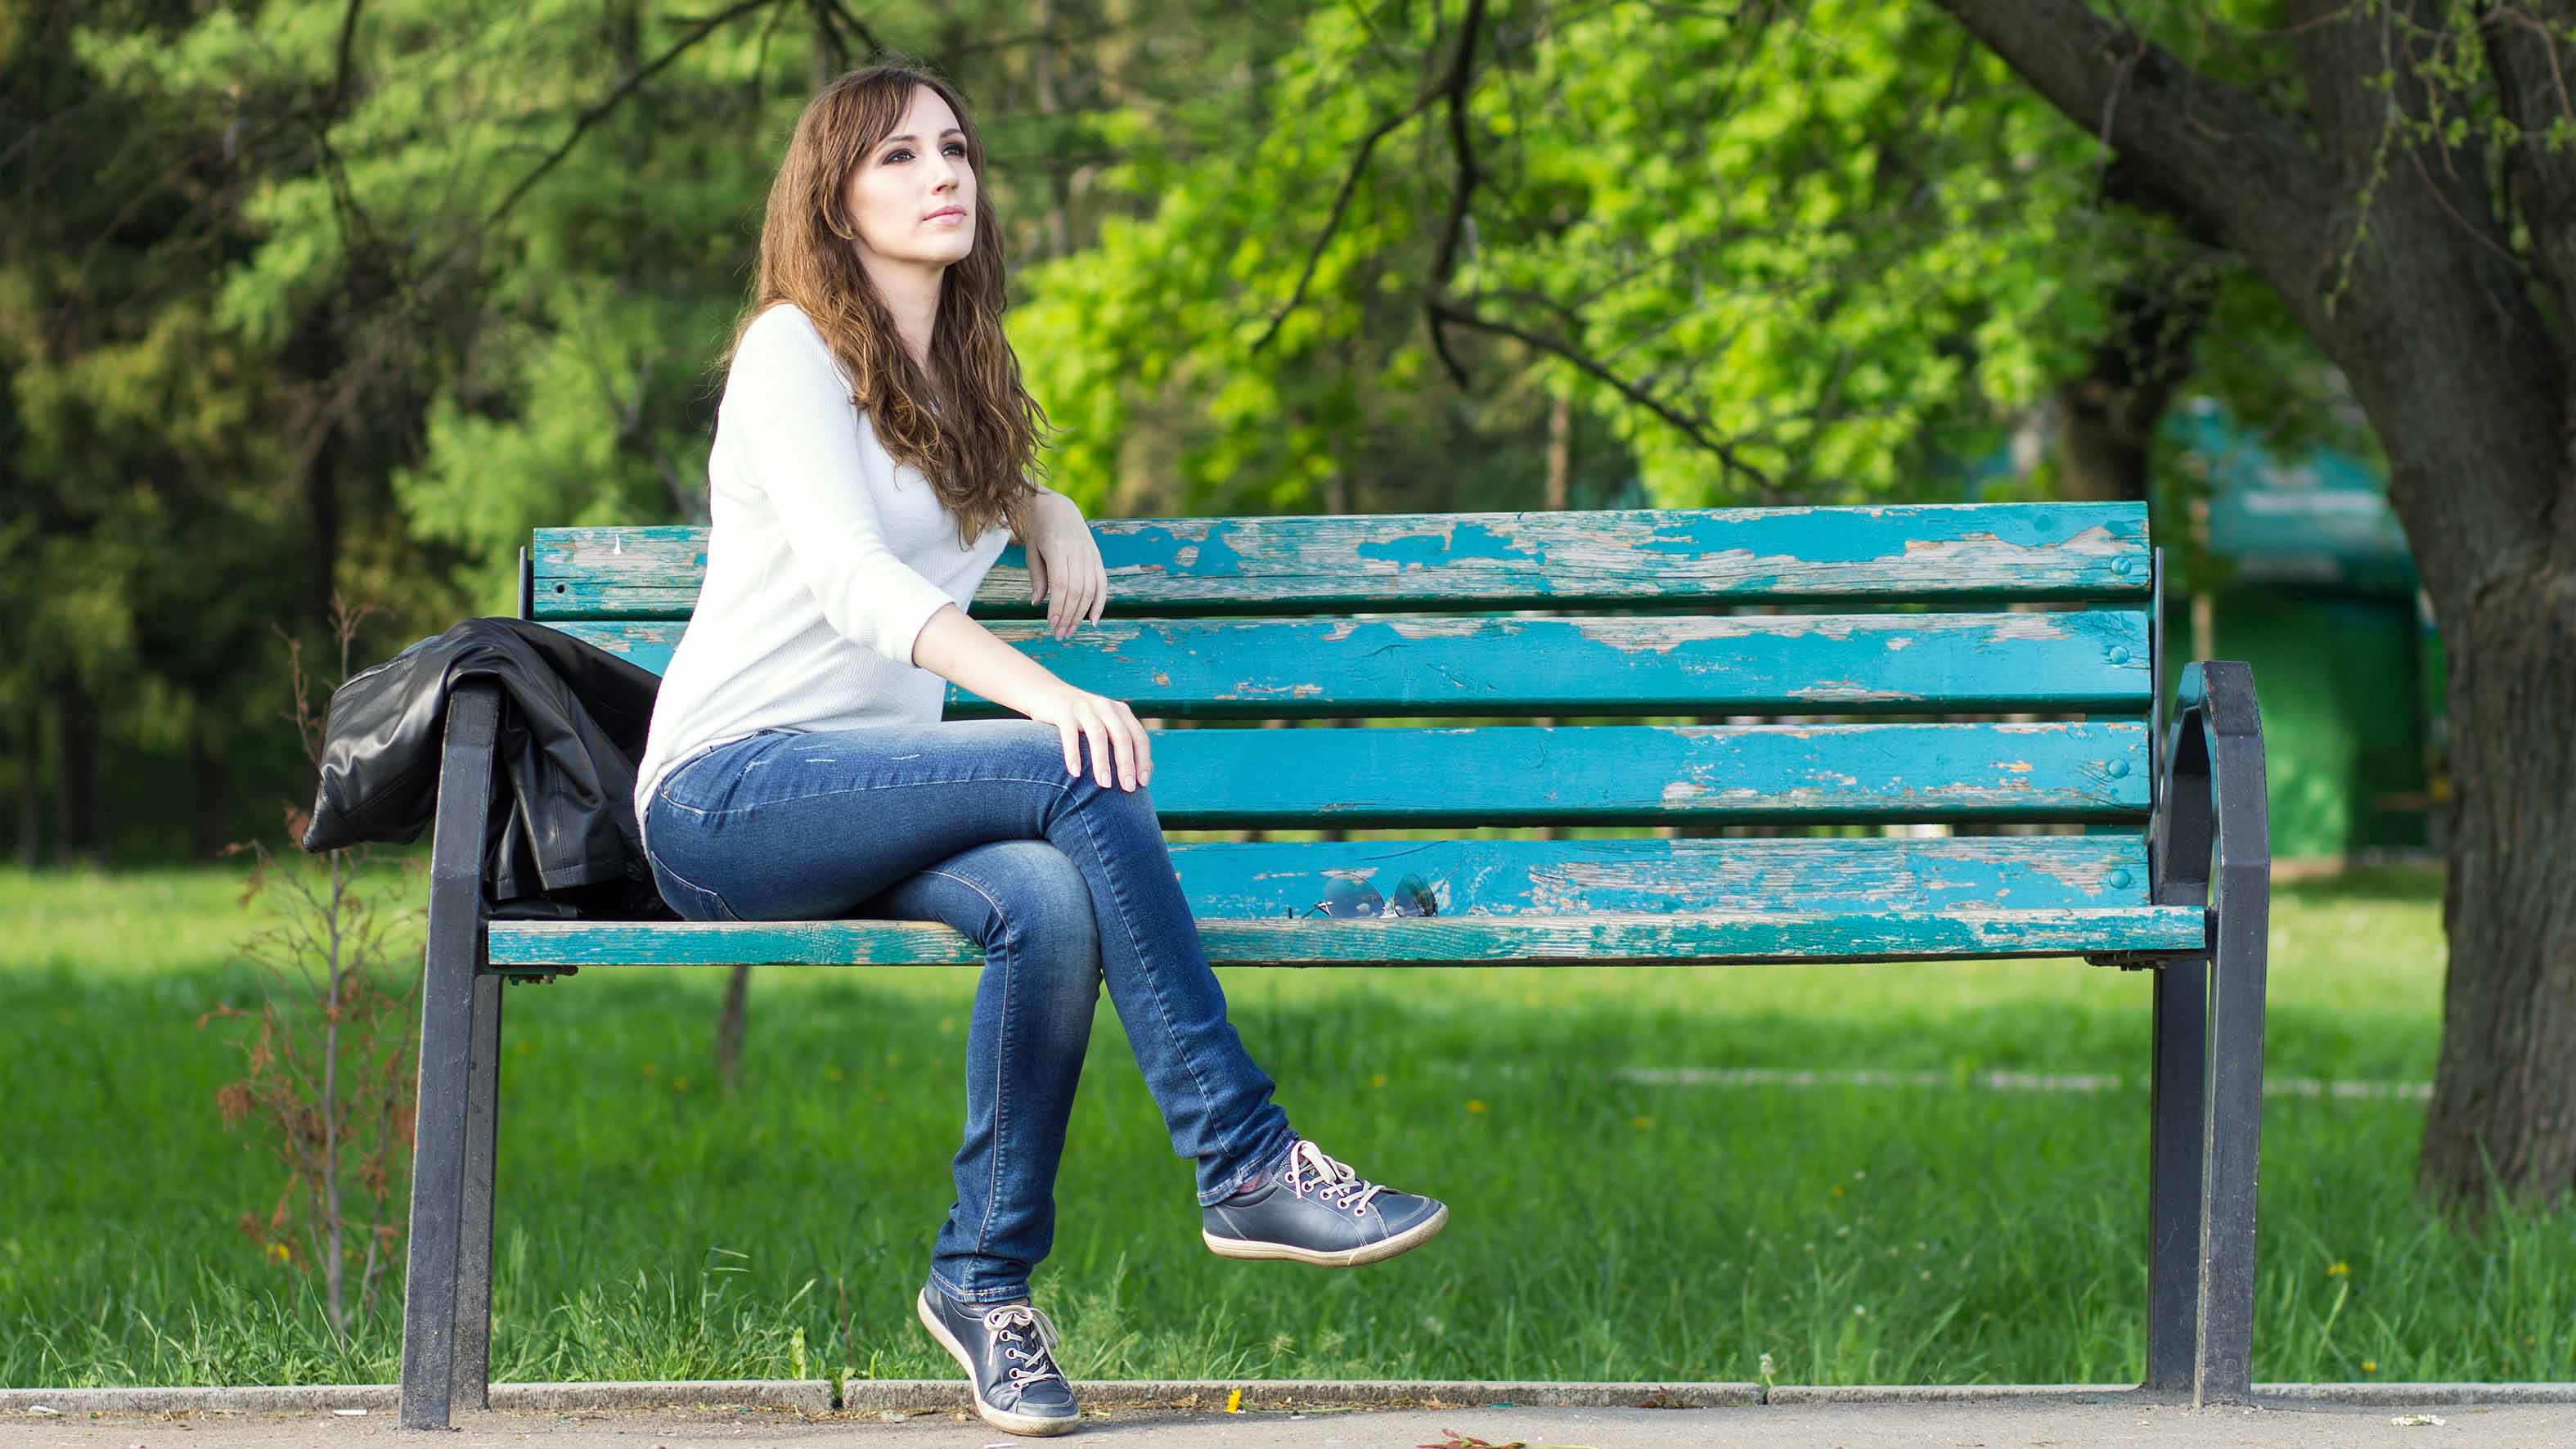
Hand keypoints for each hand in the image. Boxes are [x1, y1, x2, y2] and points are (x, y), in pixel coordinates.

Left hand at [1023, 491, 1104, 640]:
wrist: (1058, 506)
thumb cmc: (1039, 530)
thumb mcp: (1032, 551)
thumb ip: (1037, 577)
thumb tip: (1038, 603)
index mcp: (1058, 548)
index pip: (1061, 584)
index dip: (1058, 606)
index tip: (1051, 623)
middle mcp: (1077, 551)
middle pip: (1077, 590)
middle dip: (1069, 615)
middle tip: (1060, 633)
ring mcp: (1090, 554)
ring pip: (1090, 590)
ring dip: (1081, 613)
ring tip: (1070, 630)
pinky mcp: (1097, 558)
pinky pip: (1102, 583)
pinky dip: (1100, 603)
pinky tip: (1093, 620)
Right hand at [1024, 685, 1151, 791]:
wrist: (1045, 693)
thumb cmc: (1081, 720)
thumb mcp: (1105, 725)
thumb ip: (1123, 742)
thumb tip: (1146, 772)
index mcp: (1120, 712)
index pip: (1139, 736)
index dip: (1143, 759)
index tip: (1143, 782)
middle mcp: (1105, 707)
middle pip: (1122, 736)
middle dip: (1127, 764)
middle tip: (1128, 788)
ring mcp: (1084, 708)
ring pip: (1098, 735)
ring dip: (1102, 762)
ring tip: (1104, 784)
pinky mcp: (1063, 711)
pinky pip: (1070, 735)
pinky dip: (1073, 754)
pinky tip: (1075, 773)